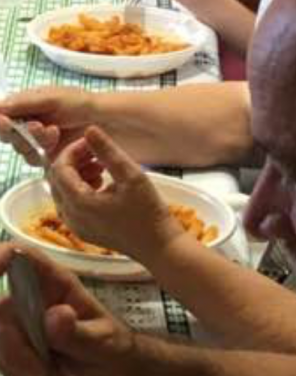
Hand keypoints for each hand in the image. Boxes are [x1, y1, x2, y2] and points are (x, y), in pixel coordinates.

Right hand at [0, 87, 93, 164]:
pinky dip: (51, 157)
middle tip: (39, 127)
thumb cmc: (84, 105)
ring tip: (55, 133)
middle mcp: (32, 127)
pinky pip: (43, 166)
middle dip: (24, 133)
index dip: (2, 123)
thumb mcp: (54, 98)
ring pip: (27, 153)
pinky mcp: (54, 161)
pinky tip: (67, 147)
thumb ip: (26, 103)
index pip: (4, 117)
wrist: (111, 122)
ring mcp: (42, 145)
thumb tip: (0, 108)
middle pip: (12, 138)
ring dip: (38, 143)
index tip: (6, 123)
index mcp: (28, 107)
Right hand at [0, 242, 132, 375]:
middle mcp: (30, 300)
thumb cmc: (113, 350)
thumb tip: (54, 316)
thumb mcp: (103, 345)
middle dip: (22, 359)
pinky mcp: (14, 353)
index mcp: (55, 284)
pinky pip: (8, 373)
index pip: (19, 257)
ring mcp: (19, 327)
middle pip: (0, 317)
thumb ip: (77, 333)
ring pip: (2, 352)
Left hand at [48, 125, 184, 262]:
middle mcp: (71, 217)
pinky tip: (102, 182)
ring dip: (77, 174)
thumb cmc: (149, 213)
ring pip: (62, 191)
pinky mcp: (83, 230)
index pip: (59, 168)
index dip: (72, 150)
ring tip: (101, 166)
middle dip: (73, 161)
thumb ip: (107, 151)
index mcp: (79, 203)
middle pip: (56, 180)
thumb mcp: (131, 175)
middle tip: (95, 152)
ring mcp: (76, 226)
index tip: (90, 142)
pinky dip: (80, 188)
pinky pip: (71, 203)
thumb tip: (89, 130)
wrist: (159, 246)